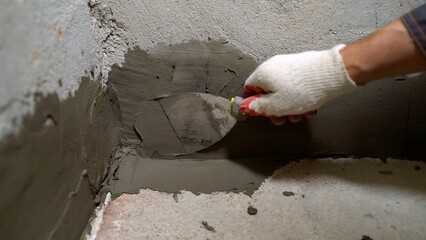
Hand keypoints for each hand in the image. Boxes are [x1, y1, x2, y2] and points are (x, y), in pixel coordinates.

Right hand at [241, 45, 357, 123]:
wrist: (332, 74)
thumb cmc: (305, 88)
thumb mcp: (277, 105)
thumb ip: (259, 107)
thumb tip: (246, 106)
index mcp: (262, 73)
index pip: (249, 88)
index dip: (255, 103)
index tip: (264, 112)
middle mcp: (273, 66)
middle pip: (267, 90)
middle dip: (275, 107)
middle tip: (283, 117)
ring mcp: (289, 65)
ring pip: (283, 89)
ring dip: (289, 105)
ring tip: (300, 114)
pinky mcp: (302, 66)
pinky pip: (295, 84)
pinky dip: (299, 96)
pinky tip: (309, 106)